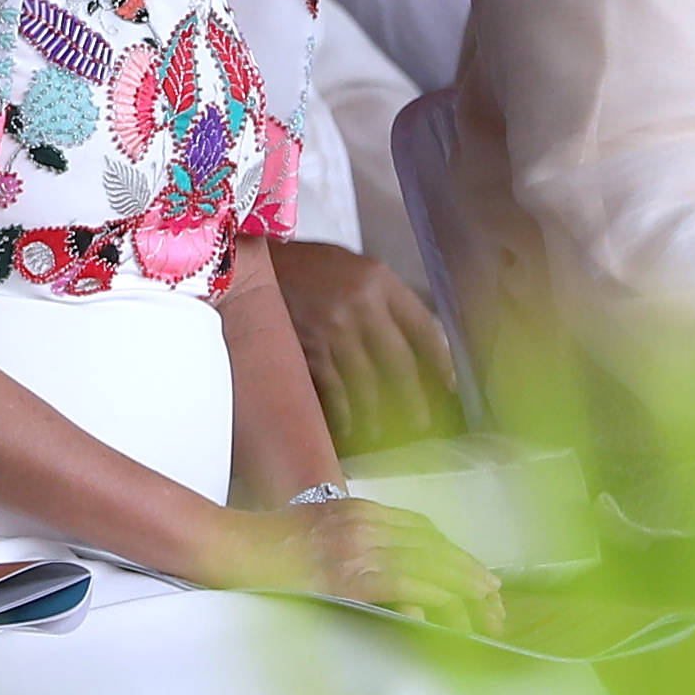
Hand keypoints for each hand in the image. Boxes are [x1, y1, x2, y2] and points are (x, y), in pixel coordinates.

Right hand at [198, 496, 504, 635]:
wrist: (227, 547)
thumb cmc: (266, 547)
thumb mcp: (320, 532)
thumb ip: (358, 544)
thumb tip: (397, 578)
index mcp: (359, 510)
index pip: (424, 530)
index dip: (457, 555)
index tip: (479, 577)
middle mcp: (363, 522)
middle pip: (434, 545)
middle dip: (471, 575)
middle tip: (496, 602)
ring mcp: (354, 546)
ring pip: (427, 564)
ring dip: (462, 590)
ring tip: (485, 613)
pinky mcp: (344, 574)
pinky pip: (402, 583)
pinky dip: (429, 596)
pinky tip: (445, 612)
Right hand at [267, 241, 458, 450]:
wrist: (247, 264)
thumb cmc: (301, 266)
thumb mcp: (349, 265)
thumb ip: (381, 296)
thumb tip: (411, 340)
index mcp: (377, 279)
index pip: (422, 326)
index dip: (439, 361)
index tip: (447, 382)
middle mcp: (360, 303)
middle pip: (399, 361)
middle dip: (414, 397)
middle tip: (422, 419)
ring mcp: (332, 328)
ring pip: (368, 383)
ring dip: (378, 413)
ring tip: (383, 430)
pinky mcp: (307, 348)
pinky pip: (334, 390)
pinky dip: (344, 412)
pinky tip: (349, 424)